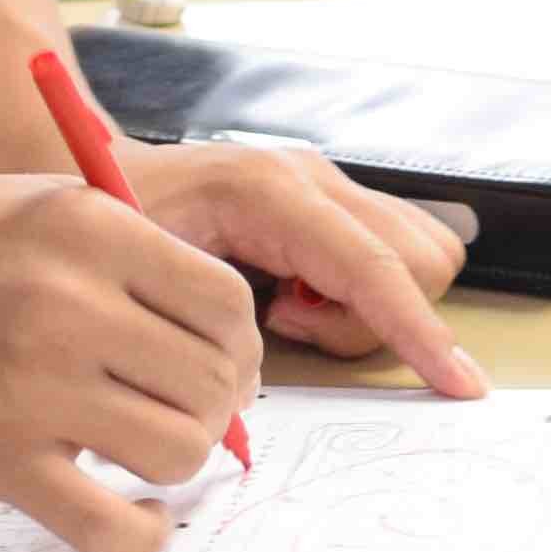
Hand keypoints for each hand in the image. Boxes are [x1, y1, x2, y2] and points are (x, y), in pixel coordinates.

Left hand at [126, 134, 486, 389]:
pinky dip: (362, 293)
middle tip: (285, 326)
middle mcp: (313, 177)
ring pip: (418, 257)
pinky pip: (392, 254)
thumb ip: (199, 321)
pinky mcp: (329, 201)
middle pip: (420, 259)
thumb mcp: (136, 268)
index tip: (459, 385)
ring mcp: (327, 184)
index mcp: (271, 191)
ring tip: (287, 313)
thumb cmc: (103, 215)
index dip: (419, 332)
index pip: (375, 267)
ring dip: (370, 308)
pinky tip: (294, 297)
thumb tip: (252, 382)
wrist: (91, 166)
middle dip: (377, 320)